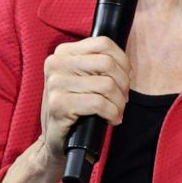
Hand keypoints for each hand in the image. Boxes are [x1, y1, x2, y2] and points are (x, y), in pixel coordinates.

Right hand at [39, 36, 130, 164]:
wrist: (55, 139)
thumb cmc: (75, 108)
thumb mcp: (83, 79)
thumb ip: (98, 65)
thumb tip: (127, 65)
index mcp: (62, 53)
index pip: (103, 43)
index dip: (122, 60)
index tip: (125, 77)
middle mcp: (55, 64)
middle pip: (107, 63)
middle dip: (123, 84)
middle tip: (123, 99)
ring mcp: (55, 84)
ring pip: (106, 85)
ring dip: (119, 102)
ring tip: (117, 111)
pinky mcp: (58, 105)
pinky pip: (99, 104)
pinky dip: (112, 113)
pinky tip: (111, 120)